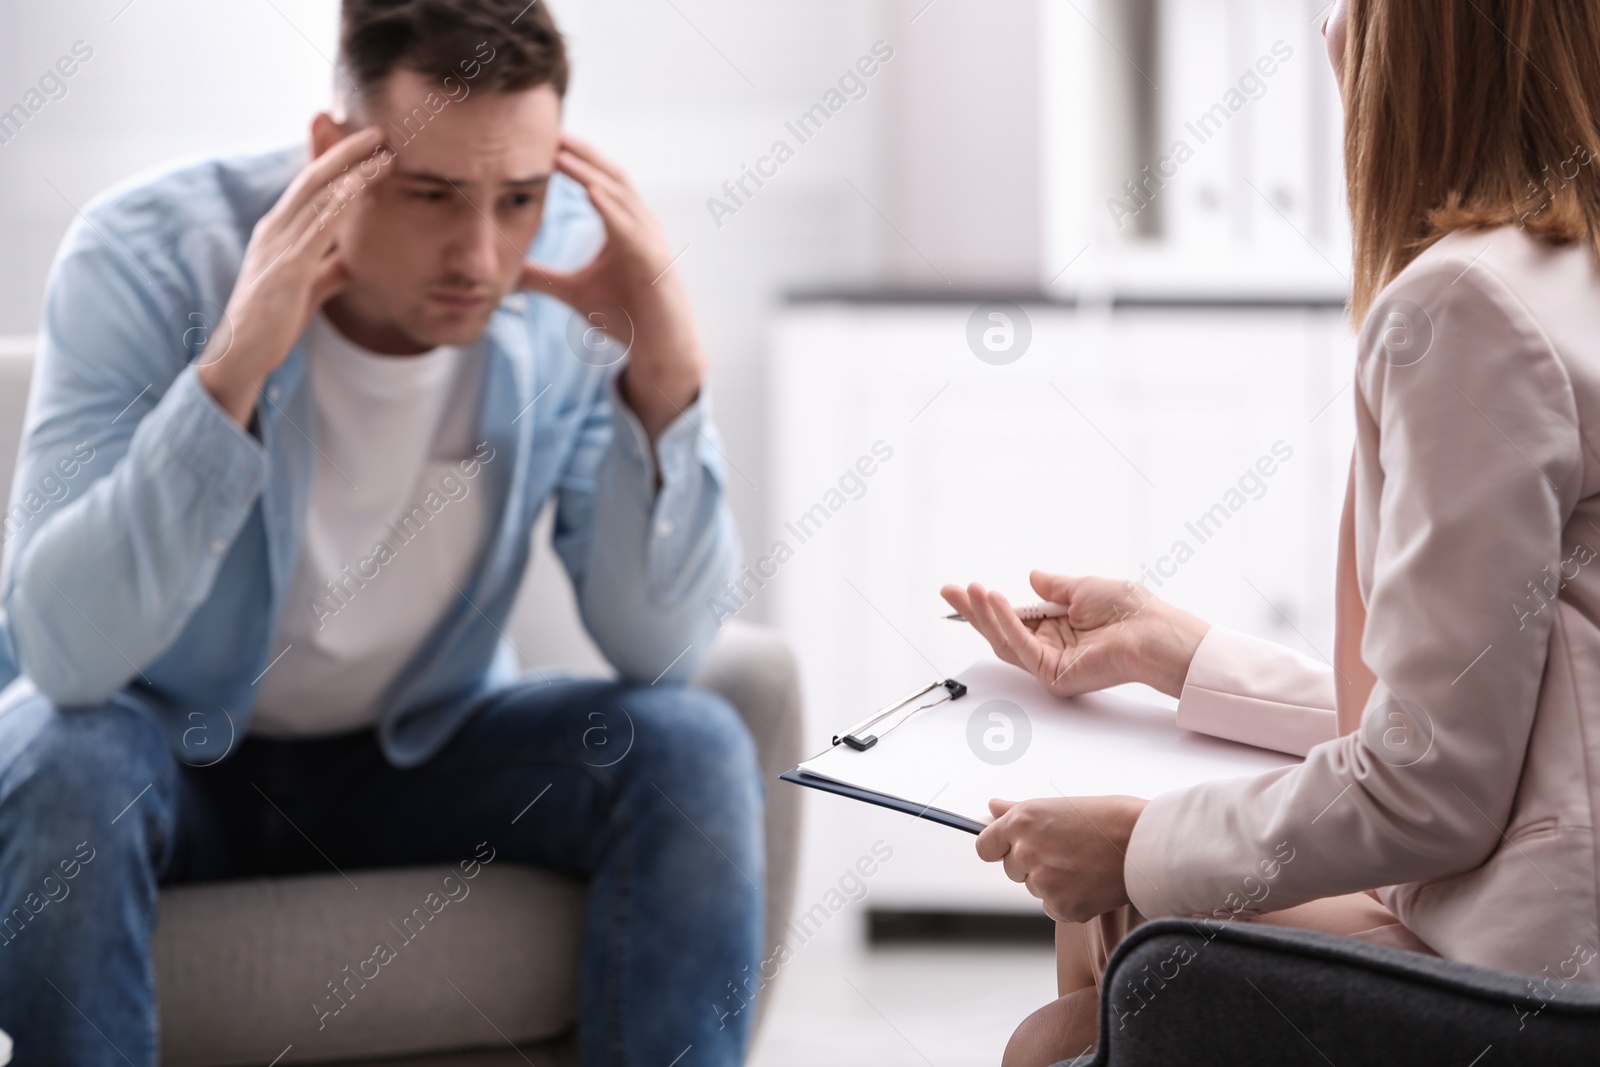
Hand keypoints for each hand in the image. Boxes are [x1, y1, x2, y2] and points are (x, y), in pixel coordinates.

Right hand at [198, 126, 389, 426]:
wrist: (241, 355)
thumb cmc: (272, 321)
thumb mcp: (309, 289)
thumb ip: (330, 270)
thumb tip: (354, 261)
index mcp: (278, 231)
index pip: (308, 185)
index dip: (333, 160)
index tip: (363, 143)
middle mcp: (274, 230)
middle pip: (312, 178)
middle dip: (344, 152)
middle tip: (378, 132)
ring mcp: (278, 246)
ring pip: (316, 196)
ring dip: (350, 172)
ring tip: (381, 153)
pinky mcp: (287, 269)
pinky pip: (317, 229)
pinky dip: (339, 204)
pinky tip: (359, 189)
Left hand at [523, 134, 704, 439]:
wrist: (660, 350)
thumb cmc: (627, 317)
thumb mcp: (574, 292)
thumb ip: (543, 278)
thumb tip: (508, 271)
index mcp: (624, 228)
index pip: (599, 181)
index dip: (575, 159)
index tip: (543, 140)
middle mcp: (641, 227)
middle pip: (612, 177)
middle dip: (582, 153)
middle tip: (550, 131)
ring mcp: (651, 243)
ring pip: (621, 197)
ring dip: (590, 173)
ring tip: (562, 155)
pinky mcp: (655, 264)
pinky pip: (632, 231)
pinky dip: (612, 210)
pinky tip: (592, 193)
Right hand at [941, 570, 1209, 698]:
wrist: (1153, 632)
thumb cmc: (1130, 611)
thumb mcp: (1084, 587)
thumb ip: (1054, 586)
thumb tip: (1033, 576)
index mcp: (1058, 627)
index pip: (1013, 617)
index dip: (988, 604)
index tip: (964, 588)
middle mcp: (1051, 647)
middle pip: (1001, 631)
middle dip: (973, 611)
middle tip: (949, 591)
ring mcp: (1050, 663)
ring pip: (1005, 640)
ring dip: (984, 614)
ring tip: (969, 591)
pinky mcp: (1053, 674)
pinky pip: (1021, 646)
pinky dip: (1004, 622)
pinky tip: (993, 600)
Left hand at [976, 796, 1146, 922]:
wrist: (1147, 843)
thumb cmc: (1109, 819)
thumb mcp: (1059, 805)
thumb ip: (1018, 811)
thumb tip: (992, 807)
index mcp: (1022, 821)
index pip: (984, 846)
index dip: (999, 848)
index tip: (1011, 849)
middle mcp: (1026, 851)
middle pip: (1012, 869)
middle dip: (1033, 864)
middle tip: (1067, 852)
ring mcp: (1043, 881)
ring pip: (1035, 888)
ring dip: (1053, 882)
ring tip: (1084, 864)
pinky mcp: (1061, 906)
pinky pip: (1053, 907)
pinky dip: (1069, 900)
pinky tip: (1091, 883)